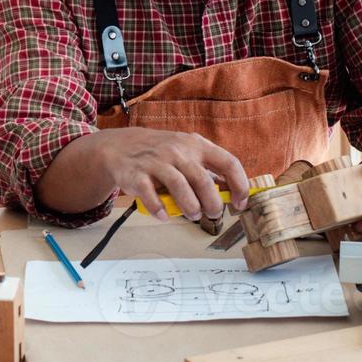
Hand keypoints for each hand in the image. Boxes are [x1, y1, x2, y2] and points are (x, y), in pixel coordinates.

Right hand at [36, 127, 248, 221]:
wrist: (121, 146)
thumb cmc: (162, 154)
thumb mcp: (187, 152)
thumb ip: (208, 170)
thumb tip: (233, 192)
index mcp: (196, 145)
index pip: (228, 162)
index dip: (239, 185)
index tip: (240, 203)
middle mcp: (178, 151)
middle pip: (203, 180)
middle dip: (213, 203)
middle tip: (213, 214)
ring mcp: (156, 162)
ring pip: (179, 187)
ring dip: (190, 207)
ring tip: (194, 215)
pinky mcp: (136, 175)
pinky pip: (150, 195)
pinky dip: (159, 209)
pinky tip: (165, 216)